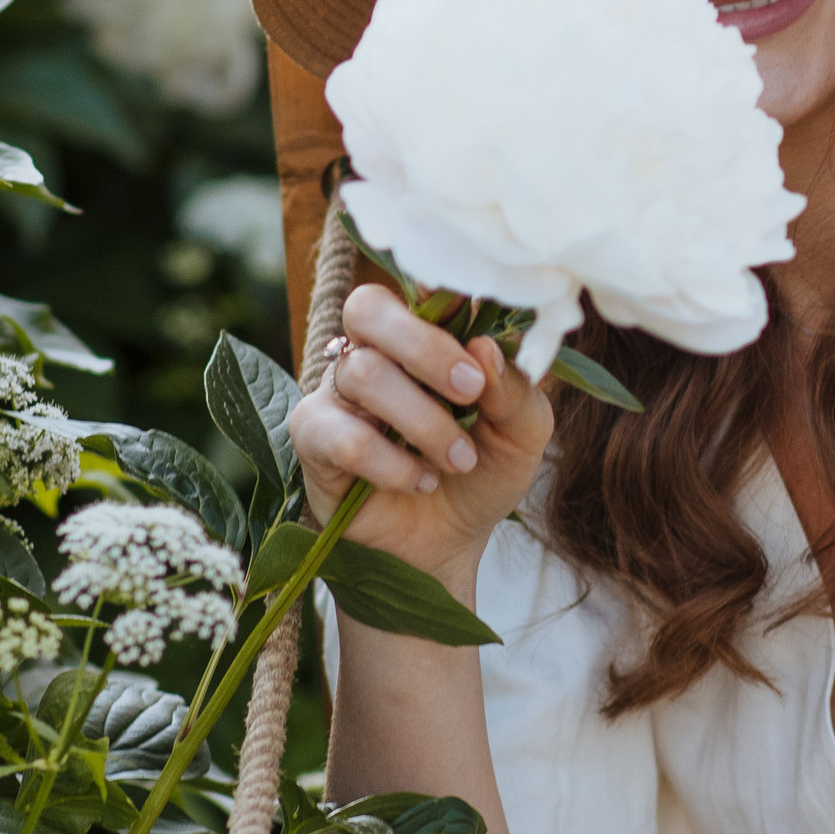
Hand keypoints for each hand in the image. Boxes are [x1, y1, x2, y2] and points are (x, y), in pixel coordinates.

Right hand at [288, 280, 552, 593]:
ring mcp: (337, 393)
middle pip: (369, 307)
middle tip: (470, 390)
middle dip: (425, 346)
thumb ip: (516, 390)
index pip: (418, 285)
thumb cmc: (481, 475)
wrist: (447, 547)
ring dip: (423, 422)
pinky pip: (343, 436)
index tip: (474, 319)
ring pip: (364, 374)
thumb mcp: (522, 436)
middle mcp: (374, 352)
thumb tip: (485, 346)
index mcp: (425, 335)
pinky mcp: (312, 439)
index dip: (441, 290)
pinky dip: (392, 463)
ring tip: (459, 460)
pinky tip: (421, 482)